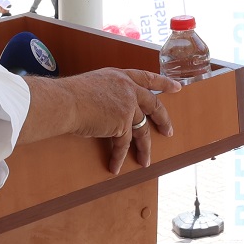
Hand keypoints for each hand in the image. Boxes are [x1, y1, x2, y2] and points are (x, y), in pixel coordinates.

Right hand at [24, 68, 182, 173]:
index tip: (177, 88)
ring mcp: (128, 106)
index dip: (164, 83)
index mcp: (121, 76)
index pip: (147, 77)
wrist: (66, 102)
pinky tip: (116, 167)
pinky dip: (119, 157)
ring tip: (146, 162)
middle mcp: (128, 89)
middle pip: (153, 104)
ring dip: (144, 148)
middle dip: (163, 119)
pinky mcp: (122, 124)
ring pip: (142, 130)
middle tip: (169, 131)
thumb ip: (107, 92)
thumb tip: (107, 107)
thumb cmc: (70, 94)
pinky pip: (124, 144)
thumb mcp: (94, 84)